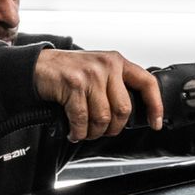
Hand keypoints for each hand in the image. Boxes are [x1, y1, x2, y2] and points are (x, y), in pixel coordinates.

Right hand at [33, 48, 164, 140]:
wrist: (38, 66)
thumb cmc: (69, 72)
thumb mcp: (98, 71)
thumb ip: (115, 86)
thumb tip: (130, 114)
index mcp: (117, 62)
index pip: (147, 83)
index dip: (155, 106)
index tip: (155, 123)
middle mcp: (107, 65)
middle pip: (123, 109)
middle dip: (113, 128)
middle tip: (103, 131)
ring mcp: (90, 74)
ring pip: (103, 117)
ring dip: (94, 132)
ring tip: (86, 131)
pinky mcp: (73, 84)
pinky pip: (83, 119)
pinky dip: (79, 132)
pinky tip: (74, 132)